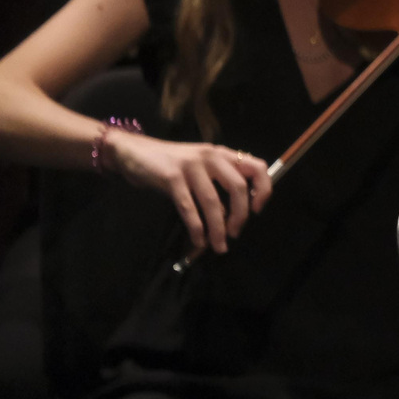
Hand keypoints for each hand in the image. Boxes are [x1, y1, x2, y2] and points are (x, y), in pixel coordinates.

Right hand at [104, 129, 271, 253]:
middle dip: (240, 215)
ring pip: (213, 201)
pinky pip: (189, 208)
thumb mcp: (201, 167)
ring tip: (219, 246)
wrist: (134, 152)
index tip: (257, 210)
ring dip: (218, 228)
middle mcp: (211, 157)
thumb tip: (231, 216)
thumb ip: (218, 183)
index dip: (264, 189)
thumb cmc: (171, 163)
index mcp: (223, 154)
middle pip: (238, 187)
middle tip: (235, 233)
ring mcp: (192, 166)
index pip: (257, 167)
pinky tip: (198, 241)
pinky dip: (196, 228)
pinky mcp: (172, 177)